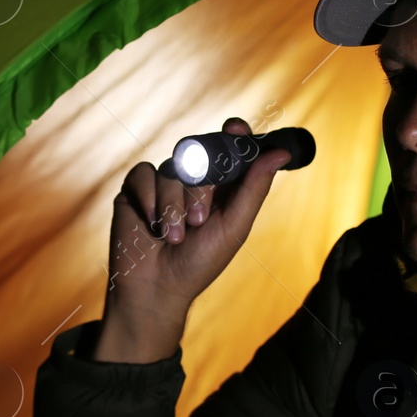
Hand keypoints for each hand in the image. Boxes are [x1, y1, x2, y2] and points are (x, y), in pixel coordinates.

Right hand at [92, 118, 291, 362]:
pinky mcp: (135, 190)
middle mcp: (192, 181)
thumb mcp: (235, 226)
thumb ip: (254, 187)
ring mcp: (163, 184)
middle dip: (200, 188)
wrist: (157, 288)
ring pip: (170, 168)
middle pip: (198, 154)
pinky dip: (150, 200)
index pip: (228, 148)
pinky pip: (143, 174)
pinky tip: (151, 225)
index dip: (234, 135)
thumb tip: (281, 152)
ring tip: (174, 237)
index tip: (236, 128)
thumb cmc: (200, 264)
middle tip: (199, 220)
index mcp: (221, 187)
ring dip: (173, 205)